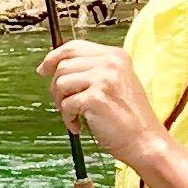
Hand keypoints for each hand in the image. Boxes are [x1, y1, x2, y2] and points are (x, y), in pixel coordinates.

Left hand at [42, 41, 164, 167]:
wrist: (144, 140)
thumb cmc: (127, 117)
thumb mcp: (114, 82)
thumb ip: (91, 70)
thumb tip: (54, 66)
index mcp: (115, 55)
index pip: (74, 47)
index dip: (54, 57)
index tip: (43, 70)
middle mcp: (110, 62)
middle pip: (63, 65)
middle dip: (56, 86)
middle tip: (63, 104)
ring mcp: (104, 78)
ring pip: (61, 83)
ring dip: (61, 103)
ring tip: (74, 115)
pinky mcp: (96, 97)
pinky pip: (66, 104)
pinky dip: (68, 118)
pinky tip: (79, 125)